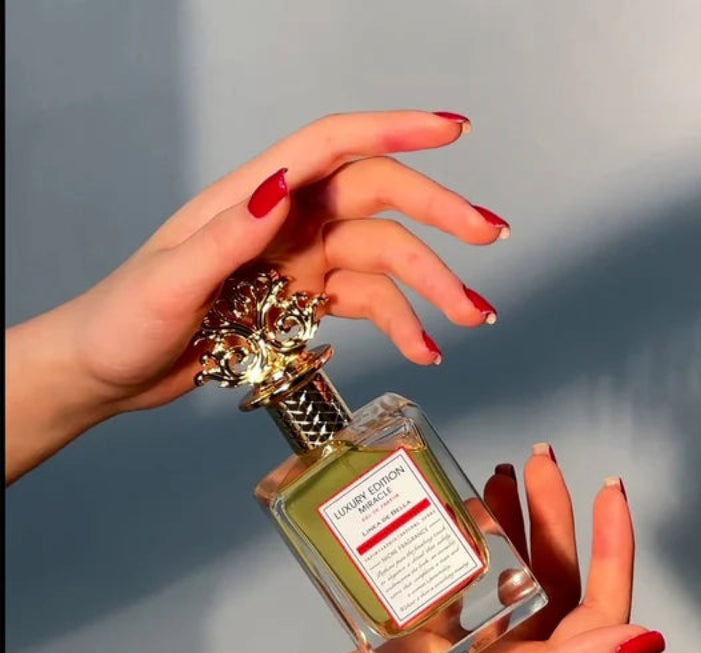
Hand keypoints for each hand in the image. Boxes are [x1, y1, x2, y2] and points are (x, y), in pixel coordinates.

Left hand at [60, 110, 505, 413]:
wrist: (111, 371)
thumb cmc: (123, 319)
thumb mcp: (169, 281)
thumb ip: (229, 236)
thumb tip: (284, 188)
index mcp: (251, 197)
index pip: (332, 147)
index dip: (394, 132)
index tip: (452, 131)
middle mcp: (286, 221)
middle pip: (376, 200)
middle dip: (438, 216)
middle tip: (488, 236)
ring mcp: (299, 263)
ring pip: (383, 259)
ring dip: (432, 286)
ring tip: (470, 318)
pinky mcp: (303, 303)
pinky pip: (366, 305)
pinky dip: (401, 324)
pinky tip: (424, 349)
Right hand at [254, 446, 664, 652]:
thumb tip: (645, 639)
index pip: (599, 609)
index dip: (614, 550)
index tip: (607, 490)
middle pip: (553, 577)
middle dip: (554, 516)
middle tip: (537, 460)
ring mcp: (466, 644)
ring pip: (506, 569)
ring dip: (512, 520)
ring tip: (500, 473)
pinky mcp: (423, 631)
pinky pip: (458, 575)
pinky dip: (463, 539)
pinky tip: (455, 509)